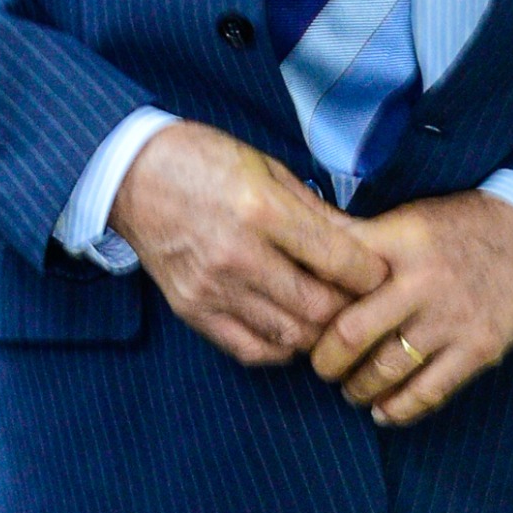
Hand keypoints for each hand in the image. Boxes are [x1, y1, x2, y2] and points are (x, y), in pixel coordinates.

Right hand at [109, 121, 386, 367]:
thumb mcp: (268, 169)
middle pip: (319, 309)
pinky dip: (281, 349)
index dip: (372, 275)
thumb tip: (366, 243)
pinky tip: (291, 331)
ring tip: (328, 318)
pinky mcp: (192, 310)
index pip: (340, 261)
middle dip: (351, 311)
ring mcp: (212, 288)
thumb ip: (317, 213)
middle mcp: (237, 255)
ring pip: (290, 336)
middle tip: (361, 304)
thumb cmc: (204, 162)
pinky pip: (251, 350)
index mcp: (262, 210)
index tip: (380, 274)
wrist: (131, 176)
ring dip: (318, 333)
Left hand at [308, 192, 512, 426]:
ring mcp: (454, 318)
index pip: (336, 274)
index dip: (307, 302)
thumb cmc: (459, 228)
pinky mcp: (480, 348)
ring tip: (349, 388)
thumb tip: (292, 232)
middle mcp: (425, 280)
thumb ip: (353, 233)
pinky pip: (428, 392)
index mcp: (401, 241)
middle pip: (351, 332)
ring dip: (357, 388)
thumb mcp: (408, 218)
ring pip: (385, 369)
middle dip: (324, 359)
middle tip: (318, 366)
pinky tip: (383, 410)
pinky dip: (398, 409)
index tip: (298, 318)